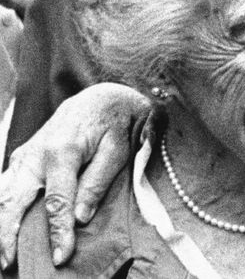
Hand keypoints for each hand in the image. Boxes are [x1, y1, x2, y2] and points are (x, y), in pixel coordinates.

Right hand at [0, 83, 150, 268]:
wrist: (100, 97)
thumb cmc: (114, 124)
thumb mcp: (117, 150)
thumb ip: (97, 182)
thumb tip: (81, 217)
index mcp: (62, 151)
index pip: (57, 201)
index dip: (58, 232)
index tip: (61, 256)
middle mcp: (36, 153)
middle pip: (14, 200)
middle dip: (8, 235)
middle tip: (10, 264)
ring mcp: (24, 155)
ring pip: (2, 195)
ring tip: (4, 256)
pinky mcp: (21, 158)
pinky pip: (4, 187)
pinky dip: (1, 210)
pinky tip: (3, 231)